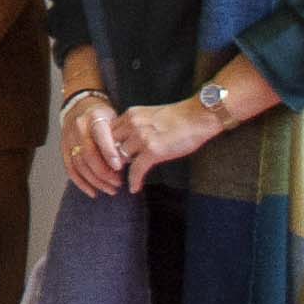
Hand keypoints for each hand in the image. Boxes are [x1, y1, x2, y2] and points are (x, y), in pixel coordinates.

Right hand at [59, 95, 125, 198]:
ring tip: (110, 189)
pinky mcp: (63, 148)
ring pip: (79, 164)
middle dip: (104, 173)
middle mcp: (79, 127)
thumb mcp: (114, 118)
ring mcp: (69, 138)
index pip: (101, 136)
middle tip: (118, 184)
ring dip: (95, 181)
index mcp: (95, 118)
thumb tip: (130, 159)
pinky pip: (70, 169)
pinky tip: (92, 191)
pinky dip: (81, 183)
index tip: (119, 168)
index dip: (109, 153)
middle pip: (88, 155)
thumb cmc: (103, 116)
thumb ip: (119, 137)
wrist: (80, 105)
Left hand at [109, 97, 227, 191]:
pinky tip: (134, 188)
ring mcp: (142, 137)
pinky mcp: (153, 150)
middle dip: (109, 160)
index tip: (107, 159)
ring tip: (121, 181)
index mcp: (130, 115)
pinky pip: (136, 170)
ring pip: (121, 158)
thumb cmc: (179, 118)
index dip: (105, 147)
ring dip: (121, 171)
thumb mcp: (149, 116)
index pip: (106, 132)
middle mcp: (132, 124)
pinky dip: (134, 181)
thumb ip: (135, 126)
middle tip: (111, 173)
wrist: (198, 117)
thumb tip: (127, 142)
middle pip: (109, 146)